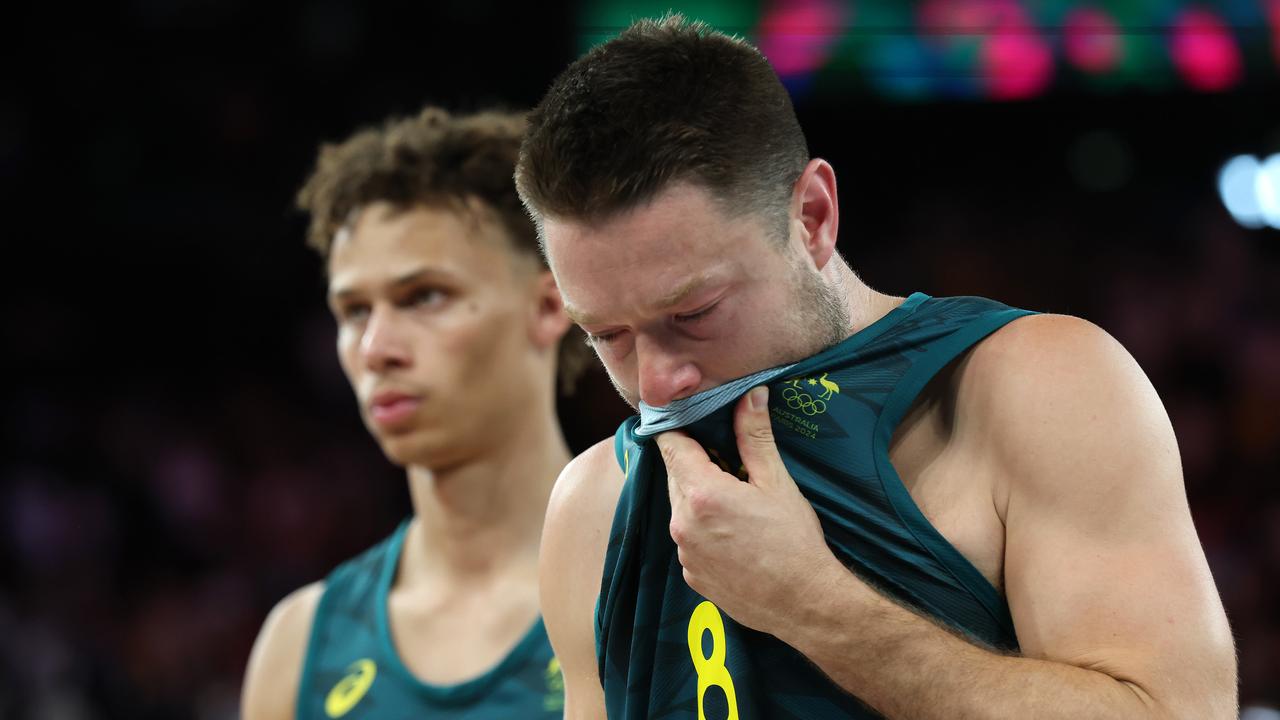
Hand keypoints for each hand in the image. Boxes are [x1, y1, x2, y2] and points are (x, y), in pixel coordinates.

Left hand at [657, 385, 843, 633]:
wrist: (805, 603)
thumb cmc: (795, 541)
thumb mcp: (776, 482)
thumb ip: (754, 435)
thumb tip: (751, 393)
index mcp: (701, 493)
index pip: (670, 444)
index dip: (678, 427)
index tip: (689, 419)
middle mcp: (682, 523)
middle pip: (676, 476)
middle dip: (697, 465)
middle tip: (731, 465)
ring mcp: (684, 552)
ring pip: (682, 509)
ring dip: (700, 499)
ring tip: (739, 505)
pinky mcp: (691, 575)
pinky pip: (689, 540)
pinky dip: (704, 531)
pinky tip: (736, 535)